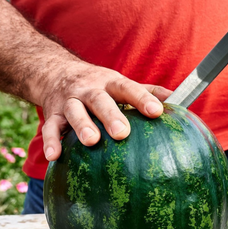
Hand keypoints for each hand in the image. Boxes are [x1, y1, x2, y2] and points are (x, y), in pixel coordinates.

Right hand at [39, 61, 171, 160]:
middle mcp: (89, 90)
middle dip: (110, 115)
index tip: (156, 112)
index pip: (128, 88)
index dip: (142, 99)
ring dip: (82, 126)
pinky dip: (51, 140)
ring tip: (92, 141)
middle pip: (99, 100)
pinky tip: (55, 155)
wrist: (56, 73)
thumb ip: (146, 91)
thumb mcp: (120, 83)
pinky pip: (50, 127)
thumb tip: (177, 99)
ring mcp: (69, 101)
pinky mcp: (52, 114)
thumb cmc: (98, 86)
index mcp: (110, 83)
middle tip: (122, 133)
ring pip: (74, 112)